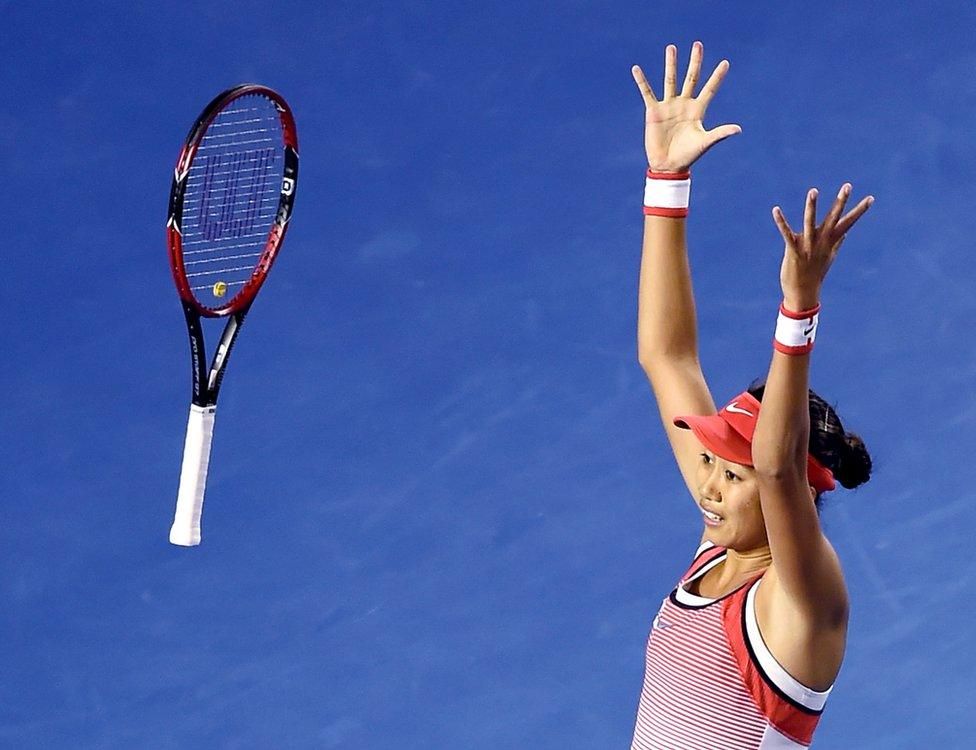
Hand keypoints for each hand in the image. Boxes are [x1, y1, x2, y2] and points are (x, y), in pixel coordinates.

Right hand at [631, 42, 740, 171]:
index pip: (710, 89)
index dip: (718, 76)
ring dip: (671, 64)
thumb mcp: (705, 142)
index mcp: (698, 110)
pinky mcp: (653, 111)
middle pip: (691, 78)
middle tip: (697, 45)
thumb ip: (720, 133)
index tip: (726, 63)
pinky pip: (647, 92)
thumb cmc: (688, 155)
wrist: (668, 165)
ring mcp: (668, 106)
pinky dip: (642, 81)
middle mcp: (684, 104)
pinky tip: (636, 69)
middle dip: (695, 61)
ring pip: (670, 80)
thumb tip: (738, 129)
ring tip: (671, 47)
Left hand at [772, 184, 873, 309]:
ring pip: (811, 222)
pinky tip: (776, 209)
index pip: (848, 223)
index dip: (859, 211)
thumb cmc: (815, 274)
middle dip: (840, 202)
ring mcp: (808, 246)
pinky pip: (787, 233)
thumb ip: (837, 243)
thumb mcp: (828, 257)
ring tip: (814, 190)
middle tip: (847, 186)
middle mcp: (821, 242)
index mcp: (831, 242)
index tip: (871, 198)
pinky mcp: (793, 251)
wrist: (803, 293)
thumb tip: (846, 232)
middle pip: (833, 218)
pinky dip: (781, 221)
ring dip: (812, 206)